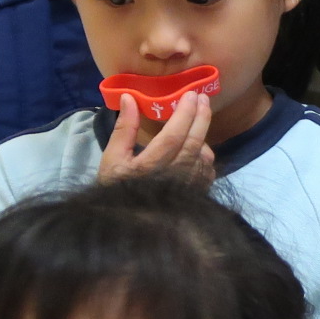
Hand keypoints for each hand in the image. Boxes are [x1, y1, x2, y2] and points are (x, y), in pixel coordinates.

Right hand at [97, 92, 216, 186]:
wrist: (128, 224)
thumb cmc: (116, 187)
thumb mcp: (112, 158)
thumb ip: (123, 129)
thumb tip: (129, 97)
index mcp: (149, 167)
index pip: (173, 136)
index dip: (184, 114)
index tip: (191, 94)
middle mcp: (172, 178)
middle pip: (193, 143)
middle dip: (201, 117)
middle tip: (203, 98)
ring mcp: (186, 190)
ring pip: (203, 158)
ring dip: (203, 137)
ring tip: (199, 121)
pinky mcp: (194, 198)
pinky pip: (207, 173)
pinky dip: (205, 158)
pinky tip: (199, 149)